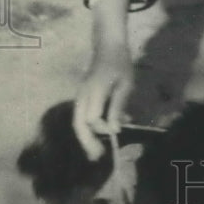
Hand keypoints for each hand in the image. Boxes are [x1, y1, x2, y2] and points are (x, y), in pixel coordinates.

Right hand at [73, 0, 132, 159]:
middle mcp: (83, 96)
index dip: (102, 128)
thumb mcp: (125, 85)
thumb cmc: (120, 64)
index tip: (115, 132)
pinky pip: (82, 116)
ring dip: (86, 138)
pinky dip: (88, 128)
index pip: (92, 118)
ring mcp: (80, 96)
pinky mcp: (82, 97)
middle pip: (79, 123)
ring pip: (78, 122)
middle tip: (97, 157)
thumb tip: (114, 129)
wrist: (108, 46)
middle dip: (86, 141)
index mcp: (94, 91)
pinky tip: (99, 135)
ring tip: (95, 152)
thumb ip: (118, 106)